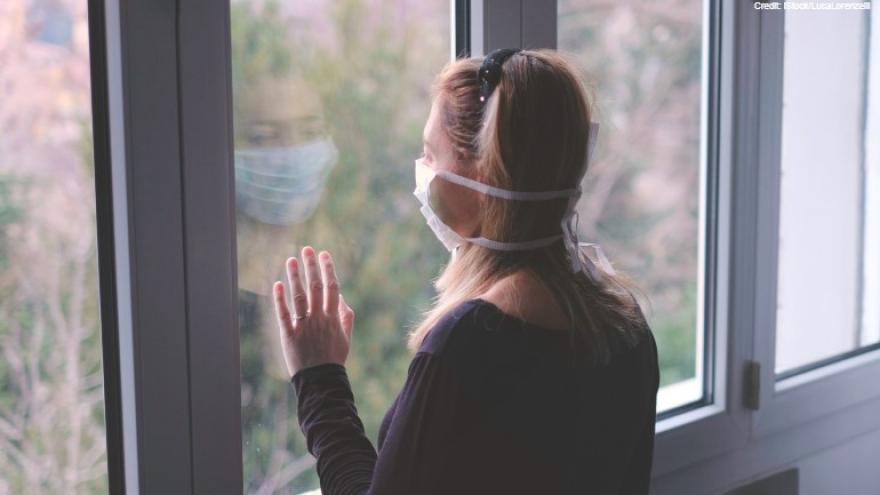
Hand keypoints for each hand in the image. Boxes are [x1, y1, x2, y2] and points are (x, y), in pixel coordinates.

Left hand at [273, 246, 354, 378]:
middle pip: (315, 287)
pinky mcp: (289, 335)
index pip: (332, 288)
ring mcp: (304, 326)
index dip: (328, 269)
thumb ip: (346, 316)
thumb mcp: (346, 338)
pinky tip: (277, 284)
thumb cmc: (334, 358)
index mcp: (333, 318)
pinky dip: (280, 299)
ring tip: (290, 260)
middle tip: (307, 249)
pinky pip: (284, 314)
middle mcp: (319, 319)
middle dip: (311, 266)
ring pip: (299, 297)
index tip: (324, 254)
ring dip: (294, 277)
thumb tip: (341, 297)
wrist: (321, 380)